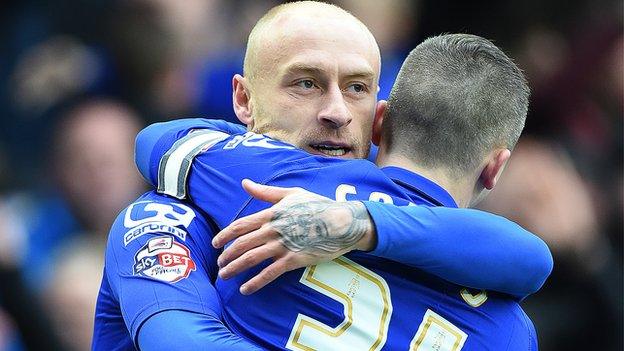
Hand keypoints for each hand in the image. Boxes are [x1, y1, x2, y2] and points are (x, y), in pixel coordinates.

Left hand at [212, 179, 375, 294]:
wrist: (341, 222)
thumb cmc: (318, 205)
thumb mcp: (291, 194)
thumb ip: (265, 192)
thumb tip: (245, 183)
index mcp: (271, 214)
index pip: (240, 226)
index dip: (224, 235)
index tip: (215, 244)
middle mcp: (273, 230)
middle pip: (241, 244)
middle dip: (227, 256)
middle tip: (219, 265)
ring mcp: (283, 246)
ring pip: (251, 259)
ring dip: (235, 269)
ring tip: (225, 276)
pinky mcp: (293, 260)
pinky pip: (269, 273)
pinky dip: (255, 282)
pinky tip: (245, 289)